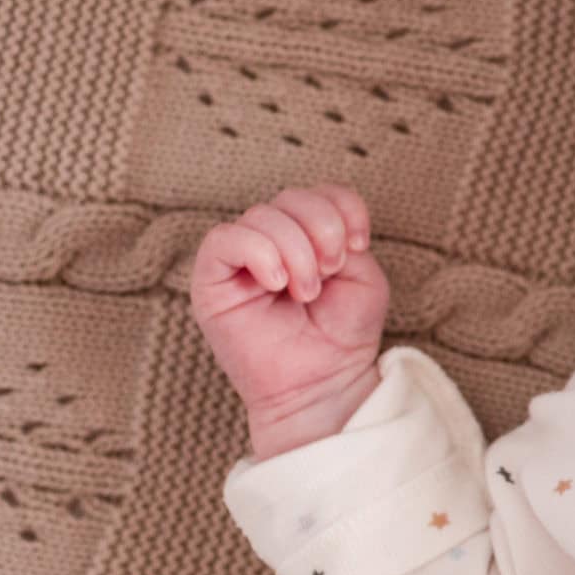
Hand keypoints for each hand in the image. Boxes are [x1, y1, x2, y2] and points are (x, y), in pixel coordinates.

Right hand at [188, 183, 387, 425]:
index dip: (344, 208)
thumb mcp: (363, 277)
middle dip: (322, 230)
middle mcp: (271, 241)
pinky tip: (277, 284)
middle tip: (330, 273)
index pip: (320, 192)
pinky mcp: (211, 281)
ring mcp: (240, 259)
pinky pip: (223, 239)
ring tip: (306, 292)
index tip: (360, 246)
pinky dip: (258, 252)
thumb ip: (345, 237)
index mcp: (308, 235)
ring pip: (261, 215)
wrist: (324, 383)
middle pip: (291, 197)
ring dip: (296, 250)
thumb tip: (318, 222)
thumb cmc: (342, 334)